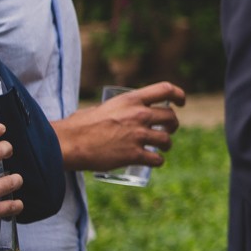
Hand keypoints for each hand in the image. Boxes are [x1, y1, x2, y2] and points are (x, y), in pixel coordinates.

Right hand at [57, 82, 185, 172]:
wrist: (69, 144)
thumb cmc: (79, 125)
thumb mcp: (103, 107)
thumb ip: (118, 109)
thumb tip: (121, 114)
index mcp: (131, 100)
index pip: (165, 89)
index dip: (179, 95)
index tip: (181, 102)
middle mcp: (139, 115)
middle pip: (170, 117)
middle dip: (173, 124)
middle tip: (168, 129)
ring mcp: (138, 135)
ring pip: (166, 140)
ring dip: (167, 145)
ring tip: (162, 148)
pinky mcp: (134, 155)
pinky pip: (157, 159)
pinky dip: (158, 161)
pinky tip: (154, 161)